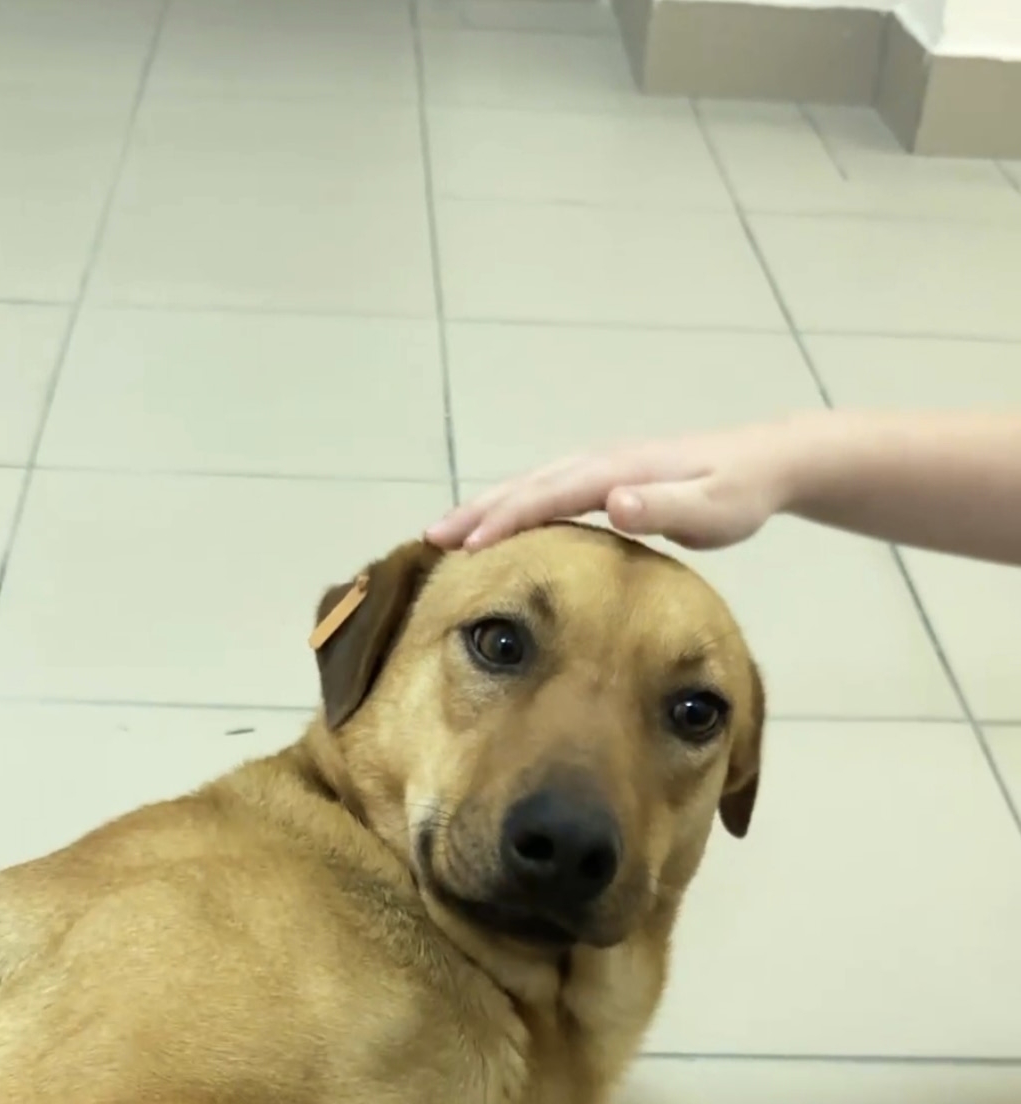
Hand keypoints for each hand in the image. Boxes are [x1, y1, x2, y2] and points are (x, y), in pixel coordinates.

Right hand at [427, 424, 801, 552]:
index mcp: (617, 472)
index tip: (468, 547)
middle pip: (526, 485)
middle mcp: (601, 463)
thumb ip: (664, 506)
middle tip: (431, 540)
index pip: (550, 495)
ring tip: (447, 537)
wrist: (765, 462)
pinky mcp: (608, 479)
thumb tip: (616, 502)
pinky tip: (499, 530)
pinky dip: (514, 507)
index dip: (506, 519)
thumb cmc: (739, 492)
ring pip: (532, 485)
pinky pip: (548, 493)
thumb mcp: (711, 507)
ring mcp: (602, 468)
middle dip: (477, 511)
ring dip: (487, 508)